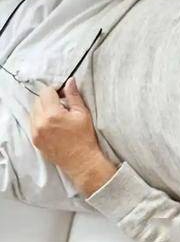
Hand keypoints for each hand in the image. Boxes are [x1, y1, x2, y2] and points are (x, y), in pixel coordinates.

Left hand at [29, 77, 115, 195]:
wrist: (80, 160)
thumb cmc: (84, 136)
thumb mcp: (82, 113)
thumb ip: (73, 96)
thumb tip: (70, 81)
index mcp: (52, 114)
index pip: (46, 92)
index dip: (56, 89)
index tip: (64, 93)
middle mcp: (40, 123)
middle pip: (38, 100)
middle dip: (49, 98)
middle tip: (62, 103)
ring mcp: (35, 132)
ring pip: (34, 111)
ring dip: (44, 108)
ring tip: (58, 114)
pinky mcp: (34, 139)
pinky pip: (33, 122)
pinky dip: (41, 119)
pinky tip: (53, 123)